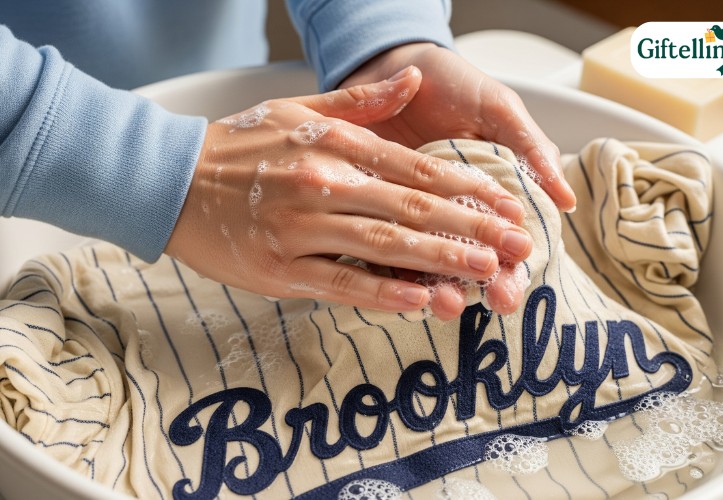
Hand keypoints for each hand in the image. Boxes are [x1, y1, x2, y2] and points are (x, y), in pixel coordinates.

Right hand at [165, 67, 532, 315]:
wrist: (169, 180)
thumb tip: (414, 82)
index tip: (508, 205)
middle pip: (413, 209)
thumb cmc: (237, 146)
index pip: (418, 170)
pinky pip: (340, 283)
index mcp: (334, 146)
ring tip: (488, 274)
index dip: (470, 189)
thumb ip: (362, 104)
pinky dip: (383, 293)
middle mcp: (323, 183)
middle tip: (518, 245)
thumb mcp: (298, 110)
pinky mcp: (280, 268)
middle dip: (473, 229)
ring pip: (385, 247)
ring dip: (441, 261)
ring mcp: (301, 228)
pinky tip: (420, 300)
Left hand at [340, 44, 575, 317]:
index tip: (512, 288)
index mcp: (487, 196)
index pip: (502, 243)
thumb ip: (529, 150)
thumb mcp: (497, 110)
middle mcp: (450, 214)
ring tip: (447, 303)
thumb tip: (566, 199)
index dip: (509, 269)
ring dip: (438, 289)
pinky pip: (380, 248)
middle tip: (490, 303)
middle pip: (467, 263)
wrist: (392, 62)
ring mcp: (411, 217)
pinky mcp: (374, 213)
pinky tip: (400, 288)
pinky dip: (390, 270)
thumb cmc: (453, 83)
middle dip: (480, 288)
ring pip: (426, 263)